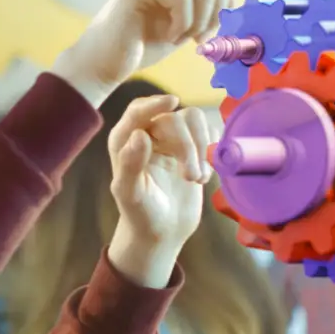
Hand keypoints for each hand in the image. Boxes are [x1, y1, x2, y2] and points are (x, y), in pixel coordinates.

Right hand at [52, 0, 276, 106]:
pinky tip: (171, 36)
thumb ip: (209, 7)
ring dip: (202, 21)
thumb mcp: (188, 24)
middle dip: (221, 11)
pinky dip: (184, 24)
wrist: (106, 61)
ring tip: (184, 38)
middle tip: (202, 39)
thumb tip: (238, 0)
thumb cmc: (145, 44)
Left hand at [105, 95, 220, 287]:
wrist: (163, 231)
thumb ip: (130, 164)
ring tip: (196, 178)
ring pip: (194, 120)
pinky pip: (207, 134)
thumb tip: (139, 135)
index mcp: (125, 140)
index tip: (173, 102)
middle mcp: (148, 133)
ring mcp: (171, 140)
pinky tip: (202, 179)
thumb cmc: (141, 214)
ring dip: (200, 148)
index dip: (155, 103)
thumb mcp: (131, 194)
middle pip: (174, 118)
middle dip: (187, 146)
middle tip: (191, 178)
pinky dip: (209, 154)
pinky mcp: (191, 148)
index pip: (139, 110)